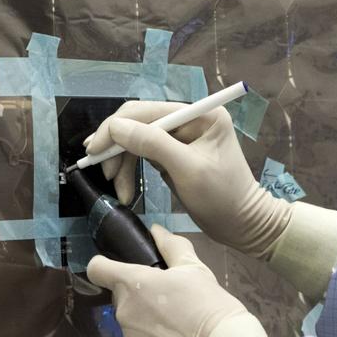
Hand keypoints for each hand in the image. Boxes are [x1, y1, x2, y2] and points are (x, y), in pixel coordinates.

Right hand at [85, 101, 292, 258]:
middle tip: (101, 171)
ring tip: (119, 191)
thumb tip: (116, 127)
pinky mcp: (174, 153)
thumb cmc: (222, 197)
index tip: (94, 150)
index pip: (147, 111)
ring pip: (137, 140)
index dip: (117, 128)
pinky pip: (143, 154)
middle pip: (139, 123)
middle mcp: (190, 118)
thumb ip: (152, 144)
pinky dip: (131, 171)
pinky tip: (125, 190)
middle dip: (118, 147)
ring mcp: (181, 136)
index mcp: (200, 114)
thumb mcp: (187, 170)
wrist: (243, 225)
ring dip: (122, 164)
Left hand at [87, 225, 252, 336]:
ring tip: (177, 327)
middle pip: (121, 299)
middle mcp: (124, 313)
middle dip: (138, 298)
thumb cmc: (208, 303)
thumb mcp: (194, 267)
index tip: (119, 271)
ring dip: (146, 324)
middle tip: (169, 301)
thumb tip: (156, 230)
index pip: (98, 269)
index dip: (105, 267)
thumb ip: (170, 246)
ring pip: (132, 326)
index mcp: (132, 284)